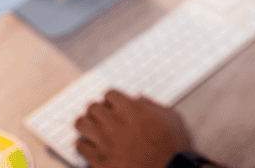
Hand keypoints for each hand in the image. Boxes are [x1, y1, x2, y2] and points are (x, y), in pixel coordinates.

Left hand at [73, 89, 194, 167]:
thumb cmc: (173, 149)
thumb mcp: (171, 118)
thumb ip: (152, 106)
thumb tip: (139, 100)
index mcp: (131, 110)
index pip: (109, 94)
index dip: (112, 100)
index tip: (114, 105)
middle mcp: (114, 123)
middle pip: (92, 107)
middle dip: (98, 110)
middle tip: (103, 116)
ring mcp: (105, 143)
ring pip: (81, 124)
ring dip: (87, 124)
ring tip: (93, 129)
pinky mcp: (99, 161)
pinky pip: (80, 147)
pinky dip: (83, 145)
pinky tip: (92, 146)